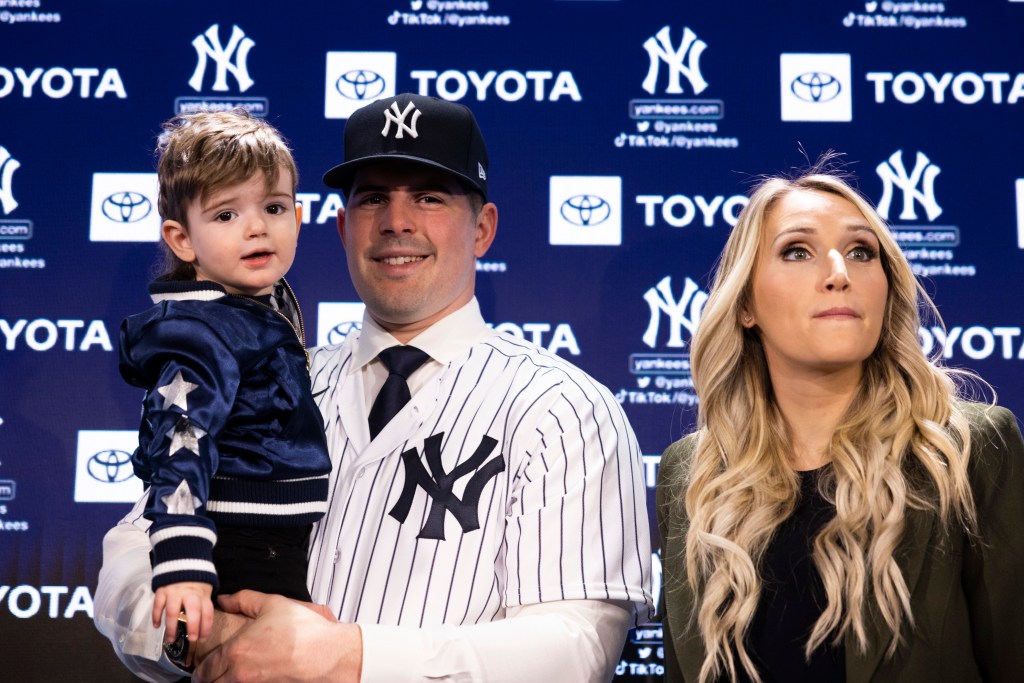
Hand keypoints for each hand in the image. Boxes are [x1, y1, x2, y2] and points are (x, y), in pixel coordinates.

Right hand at [153, 582, 213, 643]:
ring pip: (173, 612)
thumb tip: (203, 626)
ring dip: (171, 627)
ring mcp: (175, 592)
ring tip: (170, 639)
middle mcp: (190, 594)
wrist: (182, 560)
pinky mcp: (162, 590)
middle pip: (193, 612)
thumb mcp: (204, 589)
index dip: (206, 627)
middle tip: (191, 640)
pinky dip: (156, 616)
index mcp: (203, 595)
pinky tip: (156, 626)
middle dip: (193, 627)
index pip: (207, 613)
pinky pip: (158, 605)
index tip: (202, 639)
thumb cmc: (195, 581)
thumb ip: (203, 604)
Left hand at [193, 590, 361, 682]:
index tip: (201, 668)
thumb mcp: (273, 604)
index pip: (205, 668)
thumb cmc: (304, 631)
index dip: (200, 669)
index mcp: (236, 651)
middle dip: (208, 679)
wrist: (328, 655)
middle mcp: (240, 674)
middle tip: (211, 674)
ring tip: (227, 678)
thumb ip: (244, 599)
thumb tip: (225, 599)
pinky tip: (249, 680)